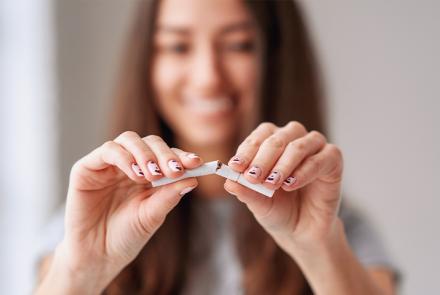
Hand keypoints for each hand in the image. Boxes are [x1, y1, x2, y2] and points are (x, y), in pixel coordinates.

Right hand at [57, 131, 201, 290]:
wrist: (98, 256)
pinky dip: (124, 158)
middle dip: (165, 154)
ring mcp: (109, 164)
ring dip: (145, 154)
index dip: (181, 156)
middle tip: (174, 170)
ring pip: (129, 140)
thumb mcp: (152, 215)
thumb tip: (194, 178)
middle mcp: (129, 164)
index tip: (196, 163)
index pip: (166, 154)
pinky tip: (135, 175)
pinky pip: (108, 150)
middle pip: (150, 142)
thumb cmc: (126, 236)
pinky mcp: (87, 168)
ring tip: (153, 175)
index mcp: (148, 173)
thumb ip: (169, 195)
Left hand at [224, 122, 342, 254]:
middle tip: (253, 176)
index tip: (235, 166)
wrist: (302, 232)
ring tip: (272, 183)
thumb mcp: (257, 203)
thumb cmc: (278, 210)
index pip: (259, 137)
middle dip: (263, 158)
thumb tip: (228, 182)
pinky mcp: (333, 161)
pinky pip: (321, 159)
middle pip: (278, 138)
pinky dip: (304, 171)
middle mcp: (294, 140)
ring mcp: (315, 148)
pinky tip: (291, 185)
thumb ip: (245, 191)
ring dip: (283, 164)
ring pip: (299, 146)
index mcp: (272, 143)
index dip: (247, 150)